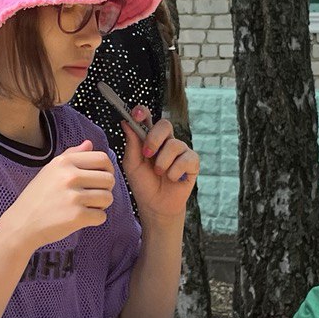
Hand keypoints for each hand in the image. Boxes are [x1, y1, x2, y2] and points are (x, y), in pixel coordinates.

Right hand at [1, 141, 114, 250]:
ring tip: (86, 207)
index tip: (102, 178)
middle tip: (93, 196)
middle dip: (106, 189)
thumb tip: (89, 144)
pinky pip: (101, 216)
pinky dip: (94, 220)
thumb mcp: (50, 170)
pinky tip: (81, 218)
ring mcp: (74, 196)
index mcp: (64, 162)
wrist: (21, 223)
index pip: (102, 158)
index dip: (108, 169)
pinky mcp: (77, 216)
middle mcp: (70, 176)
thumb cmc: (37, 197)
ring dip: (101, 205)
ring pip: (108, 198)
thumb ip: (71, 155)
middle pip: (109, 179)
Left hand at [121, 106, 198, 221]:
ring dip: (162, 163)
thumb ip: (131, 144)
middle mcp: (166, 140)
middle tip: (147, 154)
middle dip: (154, 138)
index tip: (136, 114)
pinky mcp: (192, 162)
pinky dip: (175, 171)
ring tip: (159, 173)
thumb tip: (125, 122)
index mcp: (149, 138)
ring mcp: (181, 150)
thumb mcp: (132, 165)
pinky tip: (172, 178)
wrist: (156, 205)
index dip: (143, 112)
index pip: (148, 118)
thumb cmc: (143, 183)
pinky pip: (186, 159)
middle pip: (165, 124)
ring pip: (174, 144)